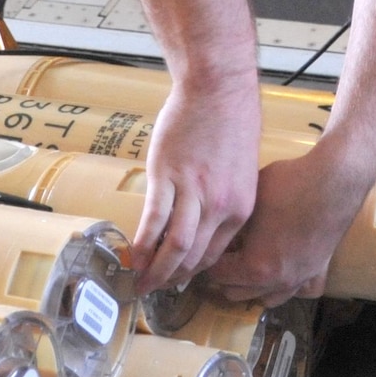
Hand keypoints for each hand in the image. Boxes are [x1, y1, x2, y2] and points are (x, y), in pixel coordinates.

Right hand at [130, 85, 261, 292]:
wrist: (218, 87)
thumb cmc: (234, 120)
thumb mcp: (243, 168)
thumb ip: (228, 197)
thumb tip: (208, 220)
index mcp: (241, 205)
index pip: (216, 253)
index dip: (195, 272)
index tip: (179, 278)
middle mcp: (220, 204)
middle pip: (195, 256)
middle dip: (173, 278)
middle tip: (155, 289)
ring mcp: (193, 191)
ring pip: (175, 245)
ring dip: (156, 269)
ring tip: (141, 282)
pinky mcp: (167, 176)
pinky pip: (153, 219)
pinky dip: (142, 243)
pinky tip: (132, 256)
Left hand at [201, 142, 375, 306]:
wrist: (334, 180)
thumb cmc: (288, 185)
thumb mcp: (248, 203)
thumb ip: (231, 227)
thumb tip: (218, 234)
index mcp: (254, 267)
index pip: (217, 275)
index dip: (208, 260)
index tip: (206, 248)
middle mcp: (277, 281)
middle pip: (237, 292)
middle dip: (226, 276)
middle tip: (222, 254)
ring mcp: (300, 278)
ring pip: (267, 299)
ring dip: (253, 287)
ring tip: (248, 265)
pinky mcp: (320, 270)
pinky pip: (301, 292)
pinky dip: (289, 287)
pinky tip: (284, 272)